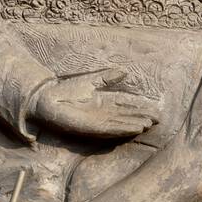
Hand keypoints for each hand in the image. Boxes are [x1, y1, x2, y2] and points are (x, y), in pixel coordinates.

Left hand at [34, 68, 162, 138]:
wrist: (46, 99)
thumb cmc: (65, 90)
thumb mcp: (90, 81)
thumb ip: (107, 77)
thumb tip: (124, 72)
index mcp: (103, 103)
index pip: (125, 106)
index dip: (139, 108)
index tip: (154, 110)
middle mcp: (102, 114)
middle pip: (125, 117)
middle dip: (140, 118)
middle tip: (156, 119)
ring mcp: (96, 122)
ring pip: (119, 125)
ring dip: (133, 125)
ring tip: (147, 125)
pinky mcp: (90, 128)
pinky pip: (109, 129)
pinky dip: (121, 129)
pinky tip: (131, 128)